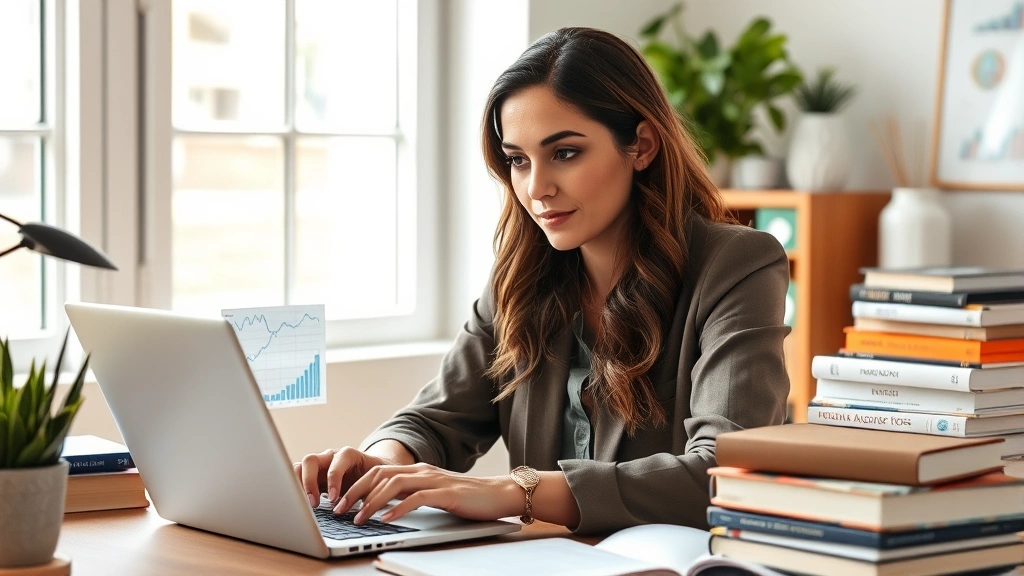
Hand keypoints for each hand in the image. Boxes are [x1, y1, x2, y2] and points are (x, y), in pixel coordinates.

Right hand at [293, 447, 394, 508]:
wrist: (373, 474)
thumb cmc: (376, 478)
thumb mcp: (376, 482)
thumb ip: (370, 490)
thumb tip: (367, 507)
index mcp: (349, 455)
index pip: (338, 460)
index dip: (334, 478)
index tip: (334, 498)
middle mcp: (330, 457)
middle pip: (311, 460)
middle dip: (309, 482)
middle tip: (314, 504)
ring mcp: (319, 466)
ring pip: (299, 467)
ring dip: (299, 486)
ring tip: (305, 505)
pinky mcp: (312, 476)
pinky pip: (297, 478)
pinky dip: (297, 490)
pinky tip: (304, 505)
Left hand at [336, 462, 523, 524]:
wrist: (499, 493)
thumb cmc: (467, 498)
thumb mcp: (434, 494)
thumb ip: (412, 495)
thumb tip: (384, 509)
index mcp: (417, 470)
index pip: (378, 471)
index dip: (356, 485)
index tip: (341, 502)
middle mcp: (422, 471)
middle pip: (379, 474)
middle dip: (356, 492)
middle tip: (340, 510)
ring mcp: (434, 480)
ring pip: (393, 484)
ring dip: (371, 502)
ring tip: (359, 518)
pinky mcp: (446, 493)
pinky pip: (416, 498)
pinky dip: (398, 509)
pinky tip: (387, 520)